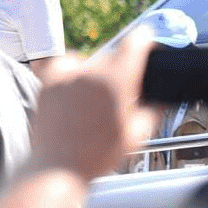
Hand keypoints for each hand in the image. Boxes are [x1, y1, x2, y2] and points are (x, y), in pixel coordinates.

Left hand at [26, 28, 158, 181]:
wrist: (58, 167)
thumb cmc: (98, 155)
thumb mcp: (137, 134)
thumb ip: (153, 109)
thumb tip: (161, 97)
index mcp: (116, 80)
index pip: (135, 43)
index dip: (145, 40)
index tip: (147, 41)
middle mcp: (90, 72)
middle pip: (112, 57)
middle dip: (121, 70)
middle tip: (122, 93)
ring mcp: (65, 75)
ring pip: (88, 61)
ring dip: (95, 72)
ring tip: (95, 99)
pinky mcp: (46, 82)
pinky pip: (63, 65)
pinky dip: (71, 71)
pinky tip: (76, 88)